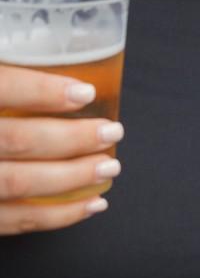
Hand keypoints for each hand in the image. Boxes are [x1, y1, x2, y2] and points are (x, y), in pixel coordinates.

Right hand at [0, 64, 123, 235]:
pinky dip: (55, 217)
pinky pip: (9, 223)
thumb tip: (40, 55)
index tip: (84, 91)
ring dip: (70, 180)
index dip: (40, 91)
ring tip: (109, 167)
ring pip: (14, 186)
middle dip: (69, 139)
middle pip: (12, 141)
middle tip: (111, 131)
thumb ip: (3, 71)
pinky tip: (90, 204)